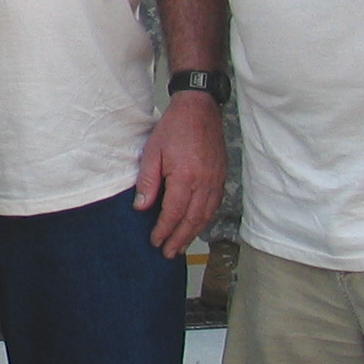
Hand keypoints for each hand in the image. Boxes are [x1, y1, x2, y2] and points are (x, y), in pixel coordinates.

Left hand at [134, 92, 227, 255]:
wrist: (200, 109)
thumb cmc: (174, 127)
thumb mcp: (152, 152)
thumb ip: (148, 181)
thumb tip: (142, 207)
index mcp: (185, 177)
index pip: (174, 213)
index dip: (164, 230)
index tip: (155, 241)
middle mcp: (204, 183)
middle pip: (192, 219)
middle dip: (179, 239)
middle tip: (168, 253)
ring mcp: (216, 181)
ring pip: (205, 215)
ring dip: (193, 233)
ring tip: (181, 246)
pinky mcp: (222, 177)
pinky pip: (214, 205)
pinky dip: (205, 219)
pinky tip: (196, 226)